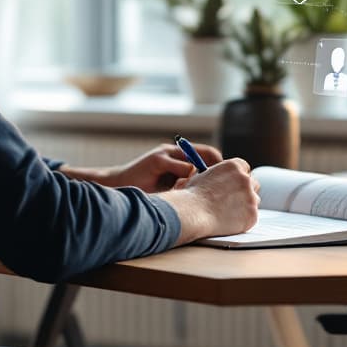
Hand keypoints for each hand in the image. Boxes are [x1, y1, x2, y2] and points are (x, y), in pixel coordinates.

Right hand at [103, 142, 224, 192]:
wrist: (118, 185)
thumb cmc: (146, 190)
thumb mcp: (172, 186)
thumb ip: (188, 183)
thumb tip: (214, 192)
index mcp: (179, 156)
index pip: (209, 154)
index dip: (220, 168)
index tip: (227, 185)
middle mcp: (175, 151)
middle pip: (208, 154)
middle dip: (216, 172)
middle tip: (219, 189)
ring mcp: (166, 153)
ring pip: (195, 163)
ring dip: (198, 180)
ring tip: (196, 195)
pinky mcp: (157, 159)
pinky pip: (183, 167)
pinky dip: (186, 181)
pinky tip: (181, 193)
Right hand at [157, 158, 259, 244]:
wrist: (193, 213)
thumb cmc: (191, 195)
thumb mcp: (200, 176)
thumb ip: (212, 175)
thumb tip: (211, 178)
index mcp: (233, 166)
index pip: (244, 167)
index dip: (238, 176)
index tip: (233, 183)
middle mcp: (245, 179)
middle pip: (253, 182)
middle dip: (245, 189)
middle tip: (234, 198)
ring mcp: (251, 197)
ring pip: (254, 200)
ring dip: (245, 204)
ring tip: (229, 211)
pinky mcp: (252, 215)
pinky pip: (251, 216)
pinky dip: (243, 219)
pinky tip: (229, 221)